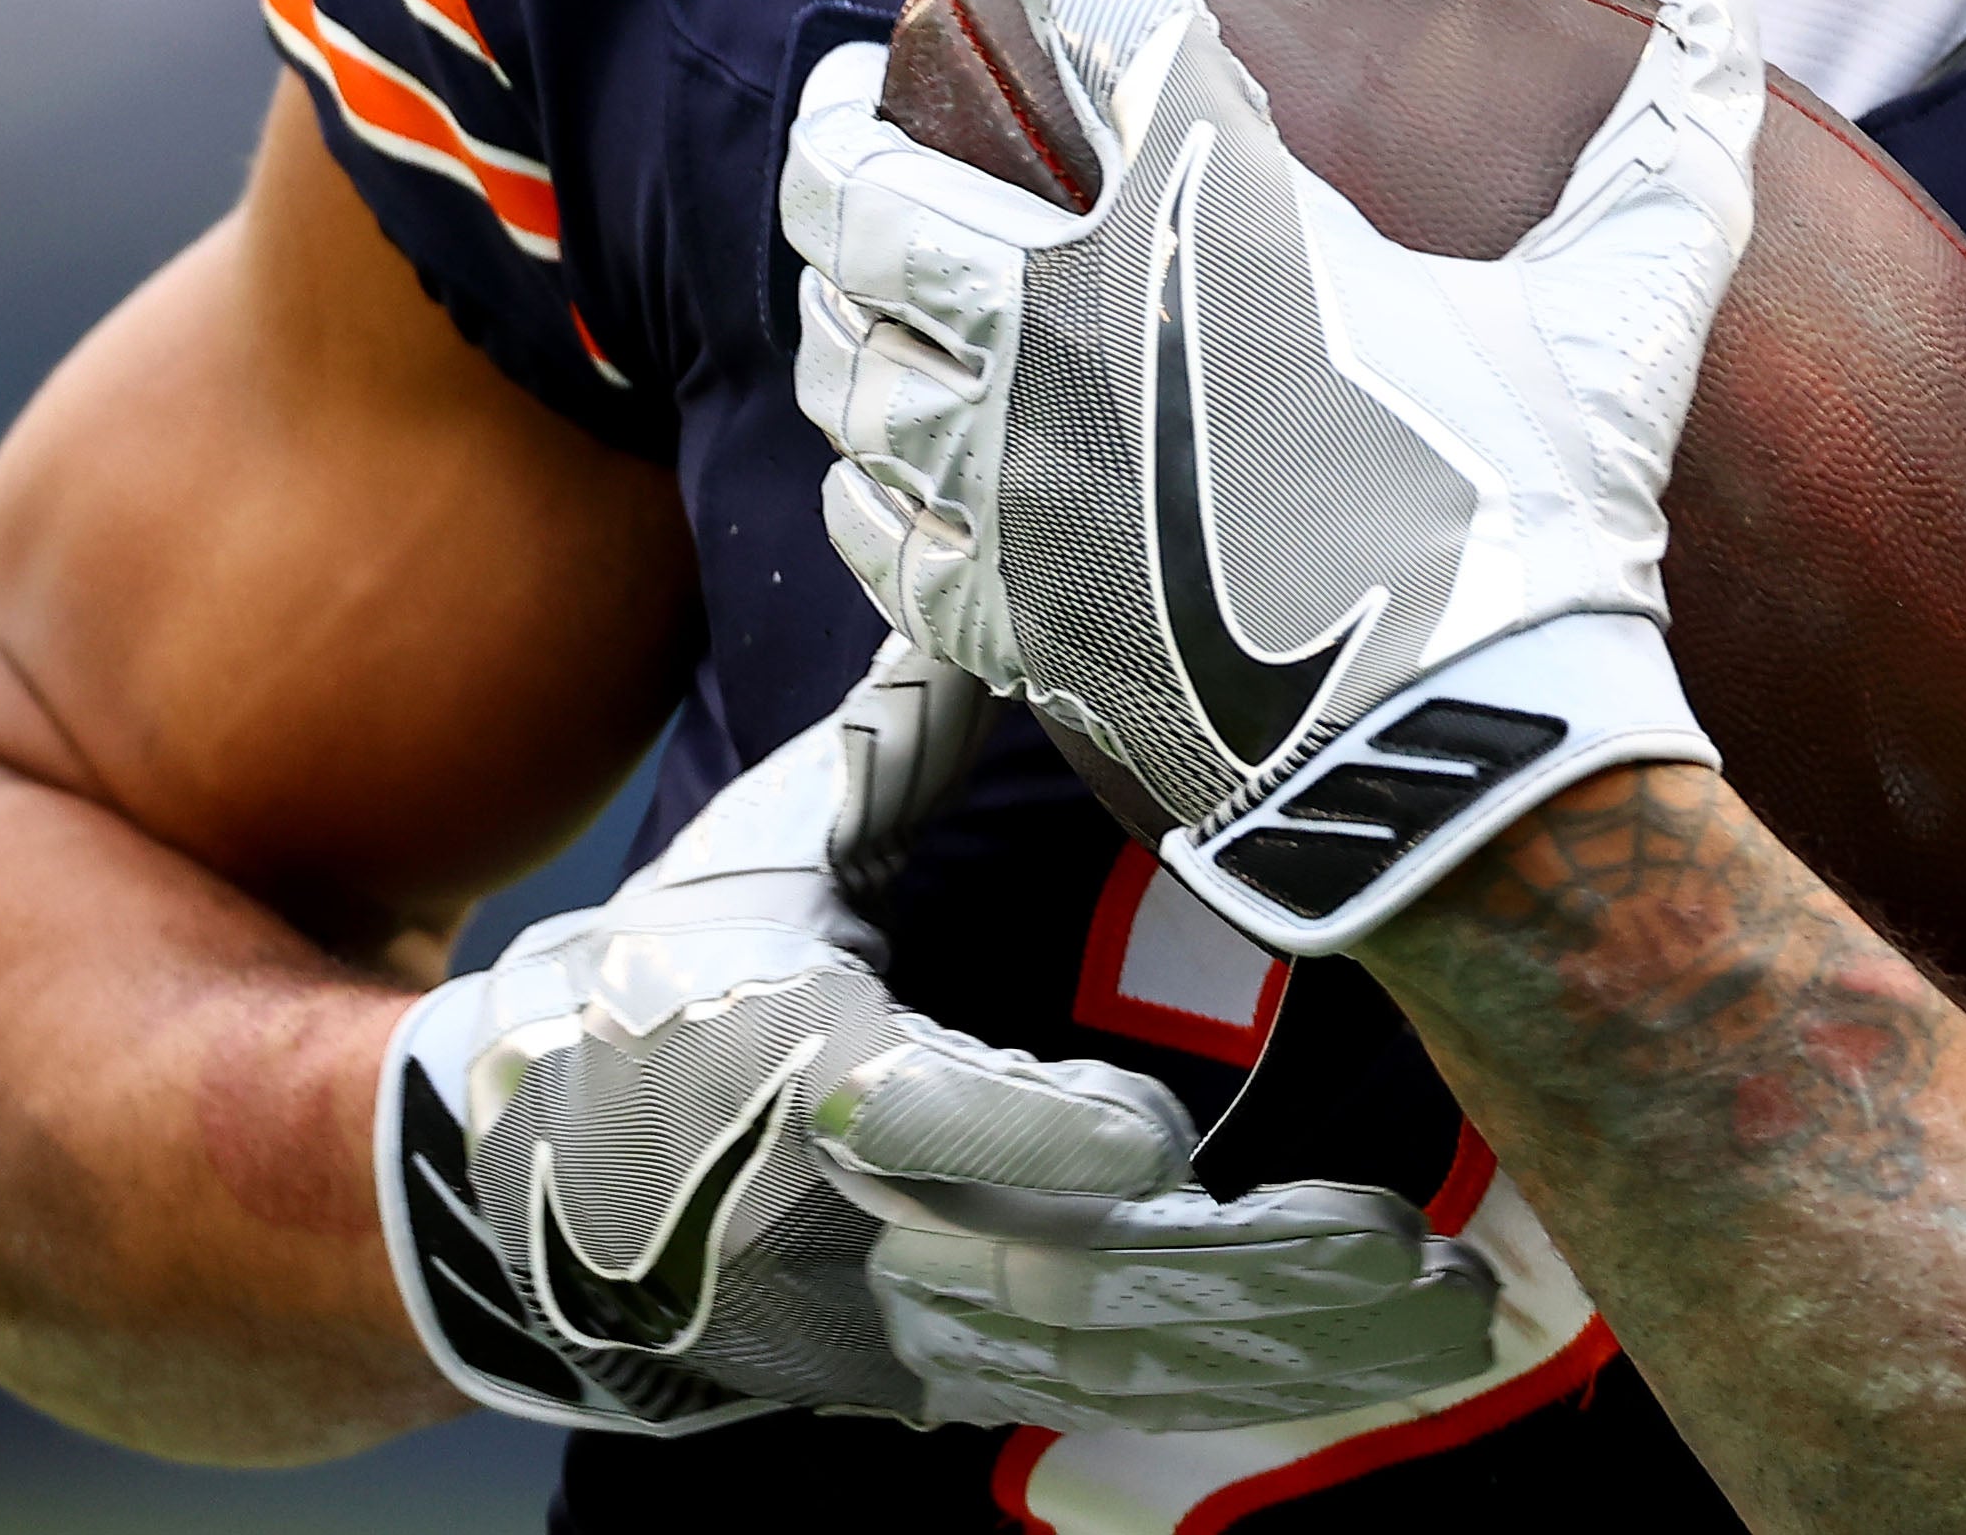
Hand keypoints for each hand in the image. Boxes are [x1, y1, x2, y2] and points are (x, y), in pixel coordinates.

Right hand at [377, 638, 1497, 1435]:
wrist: (529, 1183)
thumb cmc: (675, 978)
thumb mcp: (765, 847)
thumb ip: (899, 730)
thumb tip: (1007, 566)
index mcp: (795, 1062)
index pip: (922, 1118)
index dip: (1036, 1135)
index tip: (1156, 1137)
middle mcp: (845, 1222)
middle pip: (1052, 1275)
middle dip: (1238, 1277)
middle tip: (1399, 1250)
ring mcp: (889, 1322)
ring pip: (1101, 1358)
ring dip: (1278, 1346)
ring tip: (1436, 1313)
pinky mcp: (922, 1381)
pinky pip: (1093, 1399)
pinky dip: (1231, 1392)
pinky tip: (1361, 1364)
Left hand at [785, 0, 1759, 952]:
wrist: (1461, 759)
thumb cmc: (1536, 517)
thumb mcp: (1621, 312)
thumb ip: (1666, 154)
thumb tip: (1727, 21)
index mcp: (1219, 218)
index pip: (1103, 1)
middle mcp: (1078, 326)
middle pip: (864, 192)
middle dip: (839, 131)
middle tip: (854, 104)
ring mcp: (1017, 476)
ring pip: (842, 354)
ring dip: (838, 304)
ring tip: (857, 279)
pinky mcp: (1003, 610)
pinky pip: (870, 521)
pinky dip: (864, 475)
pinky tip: (887, 461)